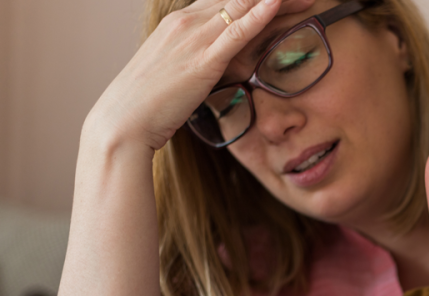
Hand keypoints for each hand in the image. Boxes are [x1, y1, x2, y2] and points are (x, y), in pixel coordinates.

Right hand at [84, 0, 286, 151]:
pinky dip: (258, 16)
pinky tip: (277, 4)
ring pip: (241, 8)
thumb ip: (195, 59)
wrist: (122, 122)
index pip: (224, 0)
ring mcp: (193, 38)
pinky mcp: (202, 61)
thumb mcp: (174, 70)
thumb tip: (213, 64)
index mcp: (179, 22)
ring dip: (277, 1)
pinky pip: (235, 32)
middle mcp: (186, 22)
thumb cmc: (147, 102)